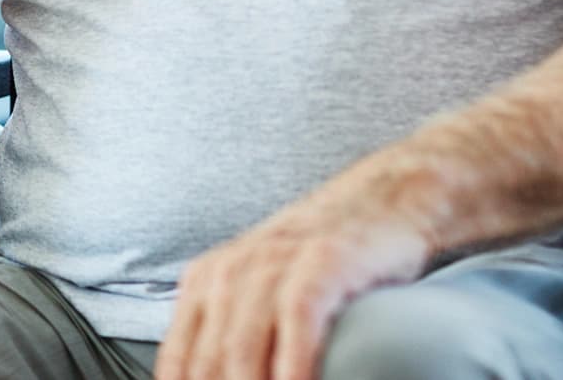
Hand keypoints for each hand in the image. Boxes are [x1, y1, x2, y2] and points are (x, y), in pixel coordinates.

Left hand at [154, 171, 433, 379]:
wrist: (384, 200)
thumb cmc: (320, 260)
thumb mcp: (259, 288)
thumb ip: (229, 333)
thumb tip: (213, 377)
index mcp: (204, 283)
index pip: (178, 364)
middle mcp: (229, 272)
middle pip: (210, 364)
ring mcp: (273, 264)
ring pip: (243, 349)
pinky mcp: (320, 262)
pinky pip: (296, 321)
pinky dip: (293, 366)